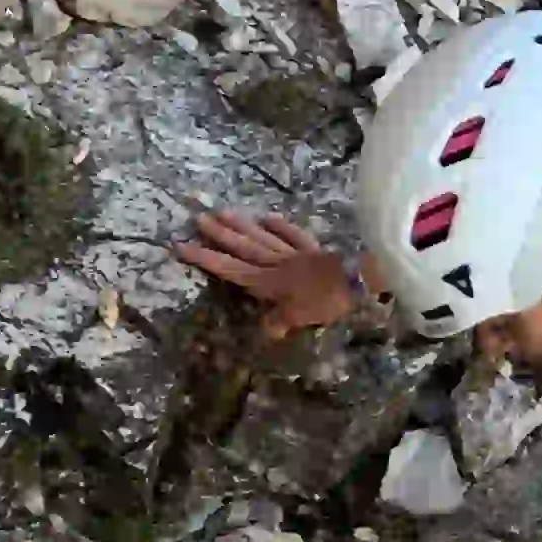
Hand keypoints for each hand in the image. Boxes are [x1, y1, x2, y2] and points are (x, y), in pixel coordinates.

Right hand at [177, 208, 360, 338]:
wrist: (359, 278)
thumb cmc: (327, 300)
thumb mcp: (301, 317)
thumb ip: (280, 321)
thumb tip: (266, 330)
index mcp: (268, 282)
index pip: (230, 269)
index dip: (206, 259)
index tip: (182, 246)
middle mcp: (276, 264)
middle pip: (243, 247)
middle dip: (219, 235)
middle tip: (198, 219)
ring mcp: (294, 254)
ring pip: (262, 238)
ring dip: (242, 226)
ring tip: (223, 212)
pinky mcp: (313, 249)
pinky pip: (293, 235)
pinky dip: (280, 226)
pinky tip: (268, 217)